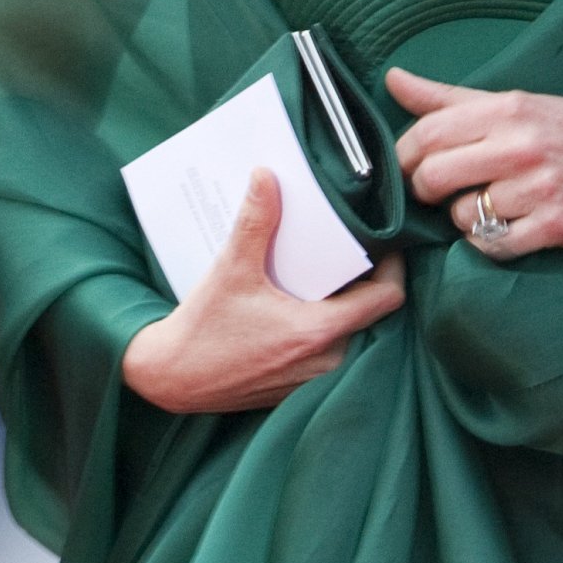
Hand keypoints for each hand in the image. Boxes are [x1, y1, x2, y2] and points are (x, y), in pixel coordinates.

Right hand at [121, 168, 404, 412]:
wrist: (169, 379)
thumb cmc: (202, 330)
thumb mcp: (231, 269)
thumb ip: (255, 221)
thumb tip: (267, 175)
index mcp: (319, 331)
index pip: (387, 299)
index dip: (393, 267)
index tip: (386, 242)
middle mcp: (325, 360)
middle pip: (370, 314)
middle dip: (364, 281)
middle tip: (351, 247)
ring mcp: (311, 378)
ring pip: (350, 334)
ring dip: (343, 304)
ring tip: (326, 269)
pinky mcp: (295, 387)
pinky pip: (327, 351)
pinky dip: (323, 325)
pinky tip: (302, 300)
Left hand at [387, 67, 562, 259]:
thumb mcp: (512, 101)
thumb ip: (447, 97)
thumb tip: (392, 79)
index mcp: (507, 108)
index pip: (426, 133)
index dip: (405, 156)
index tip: (411, 164)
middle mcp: (520, 145)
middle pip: (434, 177)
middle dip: (424, 189)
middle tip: (436, 190)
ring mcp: (538, 188)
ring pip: (462, 215)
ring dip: (462, 215)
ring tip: (484, 202)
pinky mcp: (554, 226)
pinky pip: (493, 244)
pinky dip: (488, 239)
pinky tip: (504, 223)